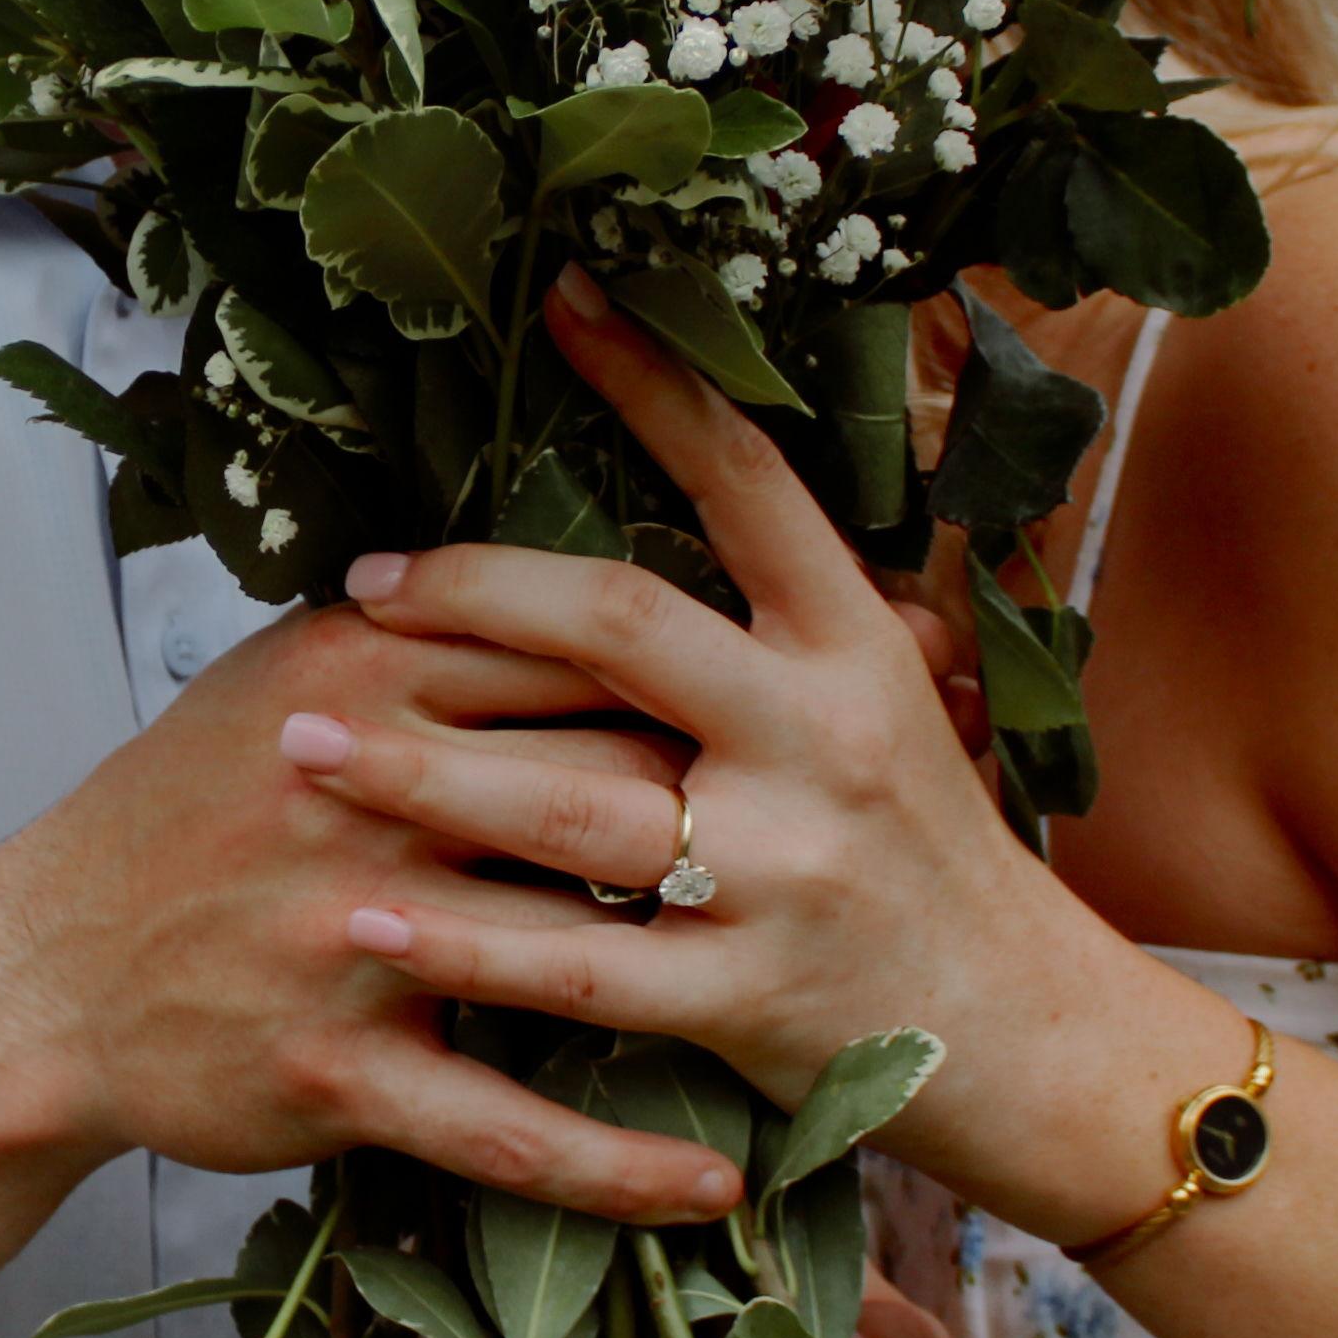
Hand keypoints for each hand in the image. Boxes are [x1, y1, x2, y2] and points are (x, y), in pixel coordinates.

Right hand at [0, 594, 757, 1226]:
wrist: (43, 973)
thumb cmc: (182, 813)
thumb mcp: (283, 680)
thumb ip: (422, 629)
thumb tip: (570, 573)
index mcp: (362, 675)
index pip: (574, 642)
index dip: (695, 669)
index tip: (780, 694)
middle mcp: (363, 794)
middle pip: (609, 782)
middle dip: (728, 809)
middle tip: (819, 839)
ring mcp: (351, 940)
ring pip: (579, 950)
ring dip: (712, 983)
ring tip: (815, 999)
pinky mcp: (338, 1070)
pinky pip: (511, 1130)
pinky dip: (621, 1169)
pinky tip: (714, 1185)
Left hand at [274, 267, 1225, 1242]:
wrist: (1036, 1041)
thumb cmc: (932, 859)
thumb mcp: (891, 709)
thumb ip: (785, 625)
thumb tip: (701, 483)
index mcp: (856, 647)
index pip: (747, 483)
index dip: (656, 383)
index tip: (561, 295)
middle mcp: (822, 741)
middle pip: (624, 626)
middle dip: (474, 594)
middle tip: (359, 582)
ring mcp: (787, 875)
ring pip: (571, 806)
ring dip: (420, 775)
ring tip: (301, 748)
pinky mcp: (749, 1000)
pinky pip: (576, 968)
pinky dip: (463, 946)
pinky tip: (365, 918)